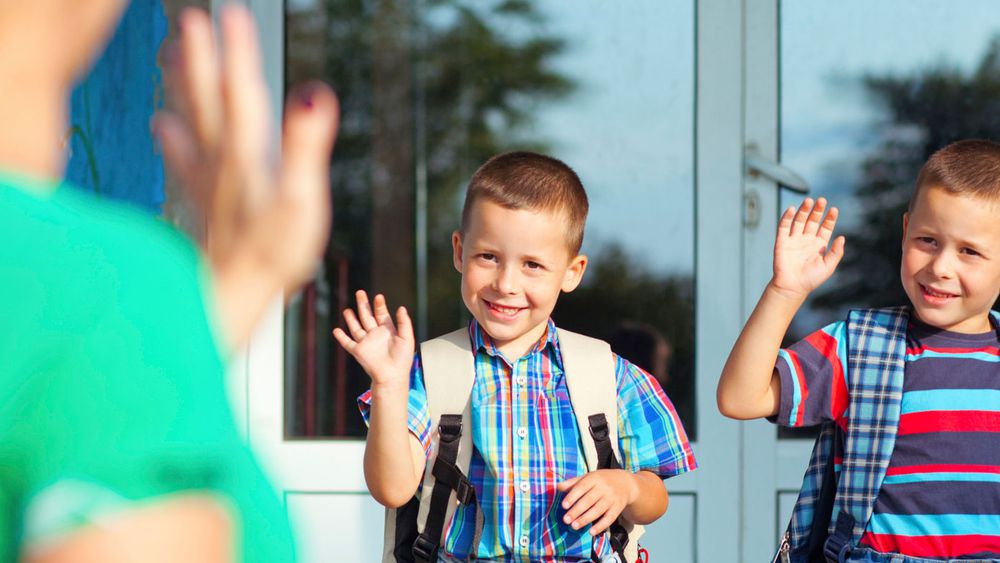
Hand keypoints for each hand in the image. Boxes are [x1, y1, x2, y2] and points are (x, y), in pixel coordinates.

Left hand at [154, 5, 338, 349]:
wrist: (228, 299)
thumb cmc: (270, 257)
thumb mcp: (302, 202)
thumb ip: (306, 146)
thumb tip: (314, 93)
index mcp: (247, 156)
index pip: (242, 91)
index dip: (238, 51)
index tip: (232, 13)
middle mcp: (221, 162)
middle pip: (208, 99)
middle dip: (200, 56)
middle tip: (190, 18)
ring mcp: (208, 183)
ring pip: (191, 121)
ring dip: (181, 85)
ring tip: (169, 53)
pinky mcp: (203, 204)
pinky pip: (182, 158)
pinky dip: (171, 136)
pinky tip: (159, 123)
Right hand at [333, 291, 414, 386]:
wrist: (393, 375)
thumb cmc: (402, 359)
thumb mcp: (407, 338)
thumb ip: (404, 323)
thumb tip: (401, 308)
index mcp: (387, 331)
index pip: (381, 314)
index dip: (379, 305)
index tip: (378, 296)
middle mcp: (375, 335)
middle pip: (367, 317)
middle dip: (363, 305)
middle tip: (360, 292)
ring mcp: (366, 343)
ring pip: (356, 328)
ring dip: (351, 319)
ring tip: (347, 310)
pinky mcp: (358, 351)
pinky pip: (348, 343)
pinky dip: (341, 337)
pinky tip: (336, 330)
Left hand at [556, 469, 638, 535]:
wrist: (626, 483)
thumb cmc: (601, 480)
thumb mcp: (588, 477)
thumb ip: (573, 483)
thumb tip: (558, 487)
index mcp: (595, 478)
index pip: (582, 487)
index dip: (573, 496)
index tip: (564, 505)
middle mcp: (604, 488)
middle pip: (589, 500)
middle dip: (577, 511)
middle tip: (566, 520)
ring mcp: (612, 499)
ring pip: (598, 510)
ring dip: (585, 519)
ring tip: (574, 526)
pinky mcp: (617, 508)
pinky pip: (609, 518)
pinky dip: (600, 526)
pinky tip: (591, 532)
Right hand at [771, 197, 844, 299]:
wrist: (792, 287)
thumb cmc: (811, 279)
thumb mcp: (829, 266)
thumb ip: (836, 252)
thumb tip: (842, 237)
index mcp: (818, 245)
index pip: (825, 227)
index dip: (829, 218)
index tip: (834, 210)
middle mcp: (806, 240)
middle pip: (812, 220)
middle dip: (817, 210)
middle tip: (822, 200)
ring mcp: (794, 240)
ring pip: (799, 220)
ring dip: (803, 210)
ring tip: (809, 201)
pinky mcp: (782, 241)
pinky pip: (784, 226)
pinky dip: (787, 217)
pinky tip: (792, 209)